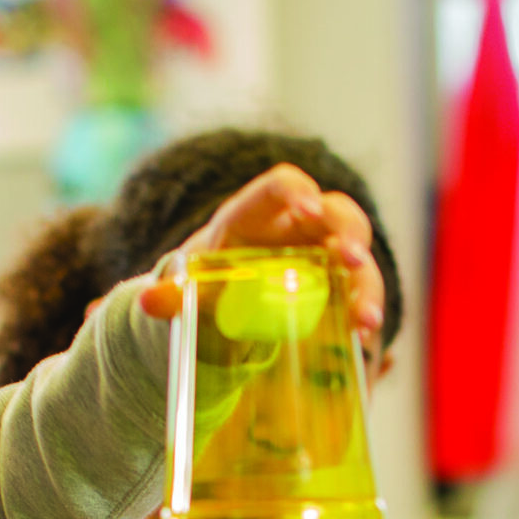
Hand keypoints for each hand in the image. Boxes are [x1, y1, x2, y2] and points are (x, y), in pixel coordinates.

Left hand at [137, 164, 385, 340]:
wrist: (221, 304)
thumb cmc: (206, 284)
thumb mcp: (189, 289)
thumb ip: (172, 295)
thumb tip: (151, 302)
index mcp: (255, 215)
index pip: (281, 186)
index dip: (297, 192)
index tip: (308, 208)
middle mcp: (297, 227)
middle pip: (335, 211)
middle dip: (349, 231)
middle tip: (351, 259)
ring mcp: (322, 255)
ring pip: (356, 253)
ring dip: (366, 282)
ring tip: (365, 318)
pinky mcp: (336, 285)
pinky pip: (359, 290)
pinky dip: (365, 309)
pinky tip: (364, 333)